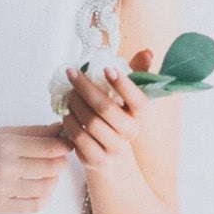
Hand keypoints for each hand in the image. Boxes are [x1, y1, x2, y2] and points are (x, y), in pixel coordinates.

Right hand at [0, 125, 70, 213]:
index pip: (48, 147)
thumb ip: (30, 132)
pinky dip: (44, 197)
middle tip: (58, 159)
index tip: (66, 145)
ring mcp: (1, 188)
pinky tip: (41, 189)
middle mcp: (4, 166)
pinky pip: (35, 205)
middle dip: (60, 163)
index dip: (63, 147)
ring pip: (45, 187)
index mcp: (4, 144)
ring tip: (48, 174)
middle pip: (50, 167)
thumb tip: (60, 128)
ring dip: (53, 181)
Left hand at [60, 60, 149, 176]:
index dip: (124, 85)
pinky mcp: (97, 159)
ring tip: (68, 93)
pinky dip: (69, 122)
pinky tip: (66, 112)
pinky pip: (79, 137)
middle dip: (85, 87)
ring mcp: (115, 148)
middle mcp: (131, 132)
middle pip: (105, 108)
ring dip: (74, 104)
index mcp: (139, 115)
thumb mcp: (127, 100)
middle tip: (71, 72)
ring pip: (90, 122)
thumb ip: (136, 74)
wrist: (114, 162)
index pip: (138, 100)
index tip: (107, 68)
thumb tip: (147, 52)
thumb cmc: (118, 121)